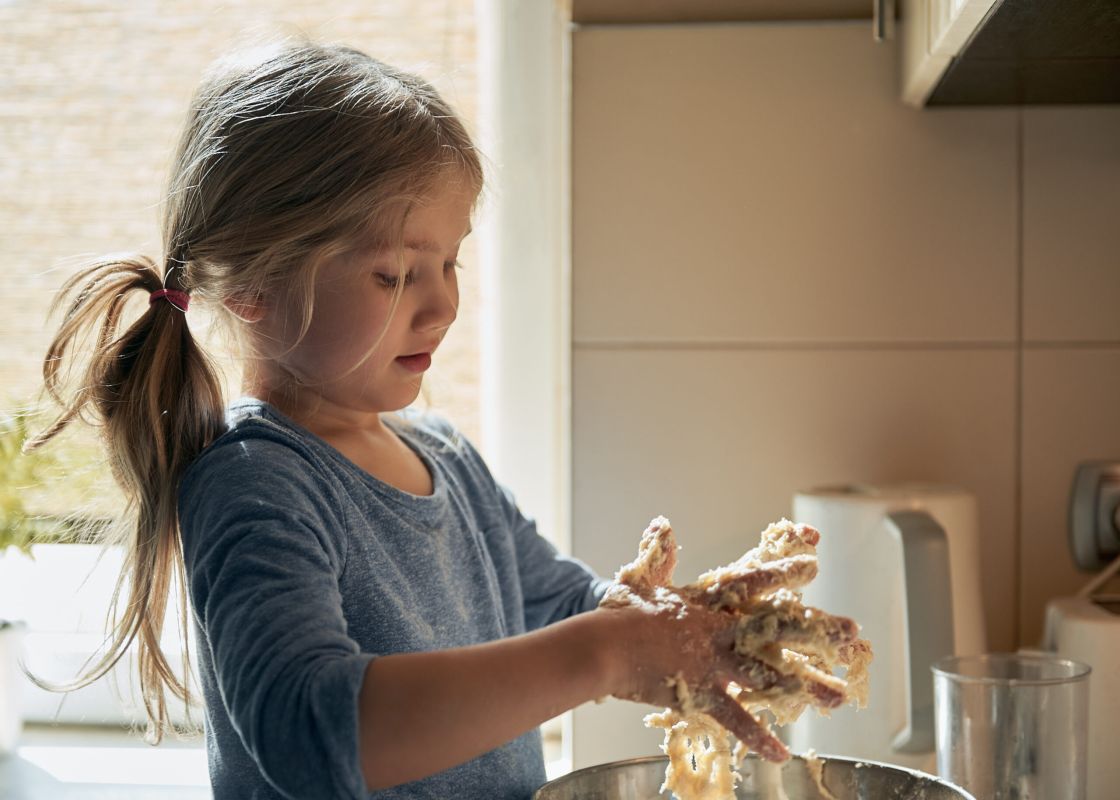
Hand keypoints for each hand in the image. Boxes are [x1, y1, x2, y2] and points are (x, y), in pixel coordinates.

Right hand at [597, 517, 866, 762]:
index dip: (782, 574)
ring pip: (769, 675)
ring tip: (837, 698)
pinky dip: (757, 736)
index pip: (751, 583)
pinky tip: (781, 753)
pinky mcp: (701, 693)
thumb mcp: (643, 579)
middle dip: (817, 629)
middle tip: (852, 632)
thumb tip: (662, 524)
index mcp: (707, 601)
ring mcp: (713, 662)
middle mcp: (718, 629)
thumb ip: (659, 553)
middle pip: (777, 628)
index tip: (812, 567)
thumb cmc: (619, 613)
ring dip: (806, 687)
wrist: (601, 648)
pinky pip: (736, 718)